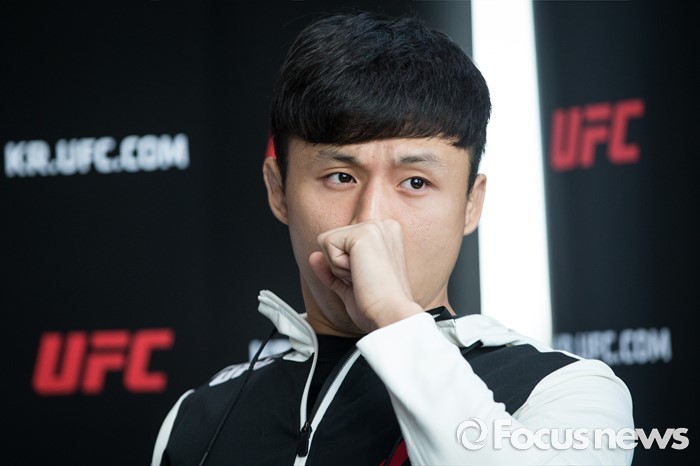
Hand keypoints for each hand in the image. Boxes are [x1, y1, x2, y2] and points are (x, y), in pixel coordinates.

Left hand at [308, 219, 423, 332]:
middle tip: (365, 279)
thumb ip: (333, 269)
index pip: (343, 242)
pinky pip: (327, 244)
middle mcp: (382, 226)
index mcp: (385, 235)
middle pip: (333, 239)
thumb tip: (313, 256)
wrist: (390, 314)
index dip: (346, 267)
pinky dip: (336, 266)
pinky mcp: (364, 233)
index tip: (369, 280)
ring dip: (338, 267)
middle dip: (340, 266)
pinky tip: (359, 273)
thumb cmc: (378, 305)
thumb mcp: (350, 285)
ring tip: (364, 276)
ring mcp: (374, 227)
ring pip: (328, 241)